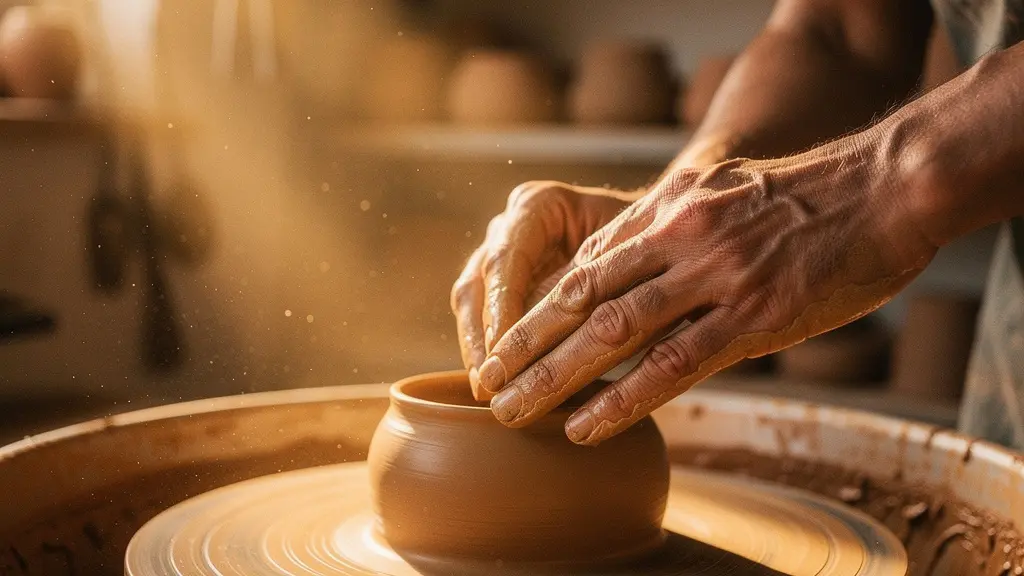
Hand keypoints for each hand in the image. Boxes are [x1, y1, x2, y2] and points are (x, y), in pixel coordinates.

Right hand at [451, 181, 640, 399]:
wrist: (655, 250)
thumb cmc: (649, 252)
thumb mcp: (626, 266)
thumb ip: (588, 289)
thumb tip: (559, 333)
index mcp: (538, 206)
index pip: (507, 258)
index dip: (501, 307)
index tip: (504, 351)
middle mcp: (510, 227)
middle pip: (480, 281)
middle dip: (482, 335)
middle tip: (488, 380)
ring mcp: (499, 257)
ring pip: (470, 302)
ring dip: (477, 348)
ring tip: (486, 390)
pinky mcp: (501, 289)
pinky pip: (481, 320)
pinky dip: (489, 353)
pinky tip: (495, 388)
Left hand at [476, 135, 937, 444]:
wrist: (883, 187)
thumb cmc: (805, 196)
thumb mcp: (721, 191)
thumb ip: (672, 224)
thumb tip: (633, 257)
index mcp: (666, 212)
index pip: (583, 267)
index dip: (536, 308)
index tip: (503, 341)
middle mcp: (676, 240)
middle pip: (580, 299)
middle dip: (525, 344)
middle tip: (485, 384)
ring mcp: (712, 278)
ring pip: (612, 333)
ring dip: (555, 376)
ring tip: (514, 412)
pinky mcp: (752, 315)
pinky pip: (673, 364)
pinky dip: (623, 400)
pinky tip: (586, 426)